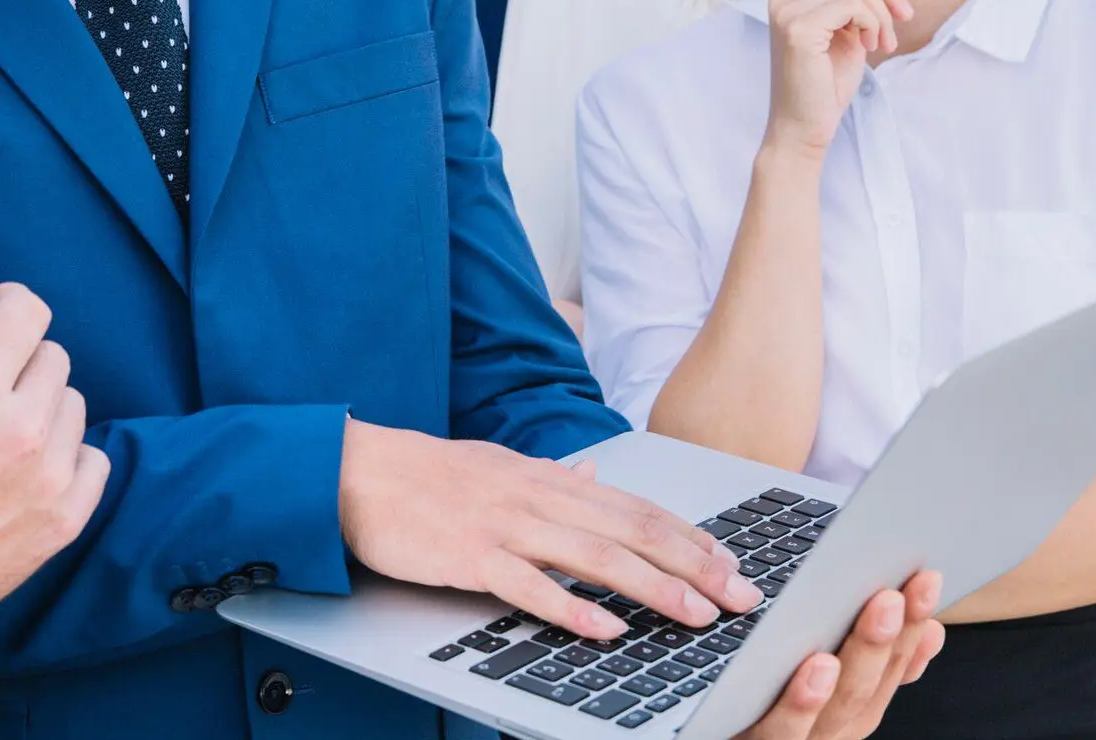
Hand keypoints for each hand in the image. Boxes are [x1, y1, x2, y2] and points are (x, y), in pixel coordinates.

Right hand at [0, 282, 110, 625]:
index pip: (29, 315)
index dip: (13, 303)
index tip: (1, 310)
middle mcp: (21, 428)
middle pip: (53, 359)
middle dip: (19, 361)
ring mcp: (50, 476)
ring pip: (73, 407)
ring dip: (43, 408)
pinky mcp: (66, 518)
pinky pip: (93, 460)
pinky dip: (67, 456)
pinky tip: (26, 467)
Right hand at [338, 421, 763, 637]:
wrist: (356, 471)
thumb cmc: (427, 476)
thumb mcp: (500, 467)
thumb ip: (553, 477)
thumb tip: (596, 476)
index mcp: (550, 480)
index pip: (637, 508)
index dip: (689, 536)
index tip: (731, 563)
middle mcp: (538, 497)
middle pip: (632, 531)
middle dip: (694, 564)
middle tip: (739, 595)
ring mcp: (505, 525)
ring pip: (594, 556)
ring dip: (652, 587)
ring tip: (695, 613)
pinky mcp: (469, 555)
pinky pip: (528, 585)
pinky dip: (570, 607)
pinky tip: (606, 628)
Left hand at [738, 572, 944, 739]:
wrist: (716, 736)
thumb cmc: (767, 703)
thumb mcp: (826, 679)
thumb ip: (875, 659)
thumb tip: (931, 631)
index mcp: (854, 706)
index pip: (894, 664)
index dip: (913, 625)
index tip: (925, 581)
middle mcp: (834, 727)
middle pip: (867, 686)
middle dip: (885, 639)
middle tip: (892, 595)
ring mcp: (800, 739)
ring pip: (836, 708)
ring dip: (856, 664)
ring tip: (872, 622)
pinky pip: (781, 730)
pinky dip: (802, 704)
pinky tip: (816, 670)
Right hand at [763, 0, 911, 156]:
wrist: (803, 129)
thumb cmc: (826, 86)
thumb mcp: (850, 31)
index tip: (893, 2)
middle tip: (901, 18)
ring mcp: (788, 12)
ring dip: (881, 11)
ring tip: (882, 41)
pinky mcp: (798, 29)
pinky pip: (853, 4)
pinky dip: (873, 22)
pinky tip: (870, 46)